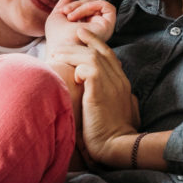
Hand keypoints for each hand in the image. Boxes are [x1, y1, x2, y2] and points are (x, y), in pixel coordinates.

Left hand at [44, 0, 116, 72]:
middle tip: (65, 11)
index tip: (62, 12)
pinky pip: (107, 7)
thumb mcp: (56, 18)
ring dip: (82, 5)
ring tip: (69, 15)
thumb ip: (63, 6)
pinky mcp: (109, 27)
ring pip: (99, 5)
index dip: (76, 5)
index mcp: (88, 30)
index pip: (87, 8)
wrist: (60, 53)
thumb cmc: (56, 41)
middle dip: (78, 4)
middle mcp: (98, 30)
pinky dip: (91, 4)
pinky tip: (78, 13)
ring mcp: (104, 29)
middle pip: (94, 5)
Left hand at [50, 30, 137, 166]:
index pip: (110, 56)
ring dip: (73, 52)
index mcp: (123, 84)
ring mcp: (111, 83)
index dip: (97, 45)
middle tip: (72, 36)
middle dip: (86, 41)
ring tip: (58, 53)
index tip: (83, 38)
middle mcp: (119, 80)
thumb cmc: (116, 136)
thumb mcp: (124, 113)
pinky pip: (88, 67)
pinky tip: (69, 73)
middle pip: (101, 51)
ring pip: (92, 55)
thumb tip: (117, 96)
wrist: (117, 146)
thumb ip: (120, 100)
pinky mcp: (100, 89)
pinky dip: (77, 66)